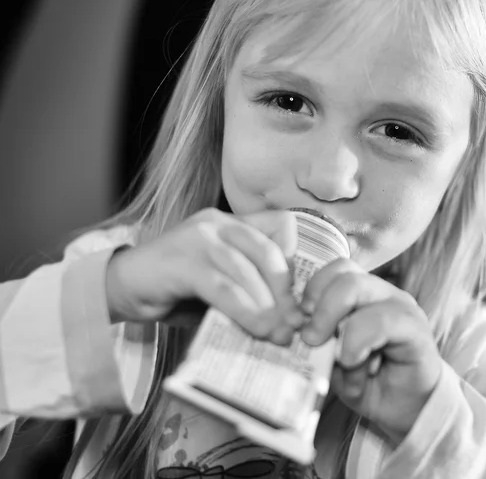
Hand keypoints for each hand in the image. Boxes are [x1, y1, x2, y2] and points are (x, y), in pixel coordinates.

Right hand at [105, 208, 303, 343]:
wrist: (119, 287)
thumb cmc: (174, 288)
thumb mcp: (219, 282)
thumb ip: (247, 289)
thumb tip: (285, 320)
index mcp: (232, 223)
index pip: (282, 225)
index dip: (294, 260)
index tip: (295, 295)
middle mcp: (218, 223)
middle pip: (269, 250)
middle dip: (285, 292)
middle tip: (293, 324)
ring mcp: (198, 238)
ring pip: (247, 270)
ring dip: (268, 307)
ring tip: (278, 334)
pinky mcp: (182, 261)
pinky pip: (222, 287)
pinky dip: (243, 310)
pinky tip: (255, 328)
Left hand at [300, 258, 441, 443]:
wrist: (406, 411)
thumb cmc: (367, 382)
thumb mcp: (332, 360)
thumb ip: (318, 340)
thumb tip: (300, 330)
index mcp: (360, 293)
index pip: (335, 269)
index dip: (313, 289)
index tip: (300, 321)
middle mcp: (381, 291)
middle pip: (344, 273)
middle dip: (320, 307)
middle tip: (310, 339)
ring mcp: (401, 305)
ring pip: (358, 288)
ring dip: (336, 324)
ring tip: (337, 357)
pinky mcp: (416, 328)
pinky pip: (380, 321)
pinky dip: (357, 342)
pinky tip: (354, 363)